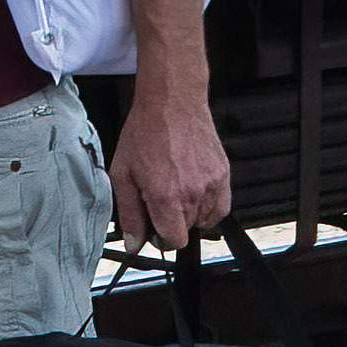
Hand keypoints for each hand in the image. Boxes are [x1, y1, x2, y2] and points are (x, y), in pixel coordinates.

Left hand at [113, 84, 235, 250]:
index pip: (173, 241)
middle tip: (161, 201)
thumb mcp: (123, 174)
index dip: (161, 238)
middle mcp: (192, 193)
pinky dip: (210, 208)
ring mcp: (212, 184)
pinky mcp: (223, 174)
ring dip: (191, 214)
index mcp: (165, 196)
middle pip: (187, 231)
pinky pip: (221, 207)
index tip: (155, 227)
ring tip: (177, 191)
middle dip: (173, 223)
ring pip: (205, 220)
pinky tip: (195, 194)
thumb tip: (134, 244)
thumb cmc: (145, 133)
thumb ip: (130, 214)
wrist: (172, 102)